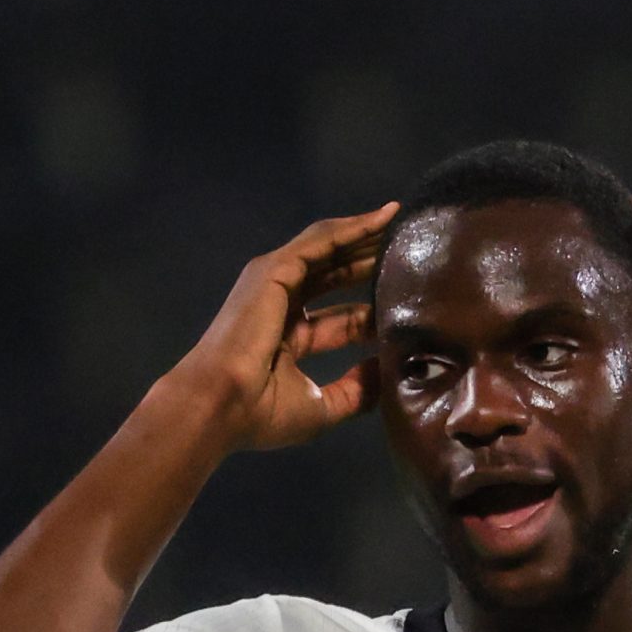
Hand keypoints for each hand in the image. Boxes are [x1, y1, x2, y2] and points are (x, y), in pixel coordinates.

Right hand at [178, 202, 395, 449]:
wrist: (222, 404)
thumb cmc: (263, 412)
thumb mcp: (323, 406)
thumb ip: (358, 390)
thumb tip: (390, 370)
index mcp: (289, 339)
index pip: (340, 319)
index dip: (372, 312)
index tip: (409, 307)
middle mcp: (281, 305)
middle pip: (335, 276)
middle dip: (369, 261)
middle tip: (408, 248)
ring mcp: (275, 283)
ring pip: (329, 249)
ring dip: (365, 235)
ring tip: (401, 220)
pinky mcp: (274, 269)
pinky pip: (321, 241)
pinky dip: (353, 229)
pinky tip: (383, 218)